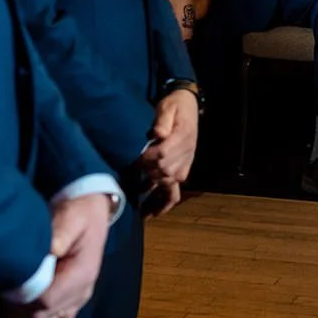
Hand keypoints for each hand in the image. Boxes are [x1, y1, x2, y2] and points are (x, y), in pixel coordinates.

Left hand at [6, 193, 110, 317]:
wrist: (92, 214)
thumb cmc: (78, 213)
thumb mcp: (71, 216)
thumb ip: (60, 233)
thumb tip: (49, 250)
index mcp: (82, 274)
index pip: (48, 299)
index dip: (22, 299)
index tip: (2, 289)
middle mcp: (82, 293)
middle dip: (17, 315)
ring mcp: (78, 300)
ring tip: (1, 317)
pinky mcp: (72, 302)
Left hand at [139, 89, 198, 214]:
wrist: (188, 106)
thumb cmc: (175, 105)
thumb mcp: (167, 106)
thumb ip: (162, 120)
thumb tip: (157, 134)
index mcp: (182, 138)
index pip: (161, 155)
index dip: (146, 159)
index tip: (133, 160)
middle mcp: (185, 154)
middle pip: (163, 171)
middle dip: (146, 175)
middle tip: (129, 176)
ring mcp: (184, 164)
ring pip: (168, 185)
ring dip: (154, 197)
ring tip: (141, 212)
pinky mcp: (181, 170)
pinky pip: (175, 191)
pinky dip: (165, 202)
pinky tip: (152, 212)